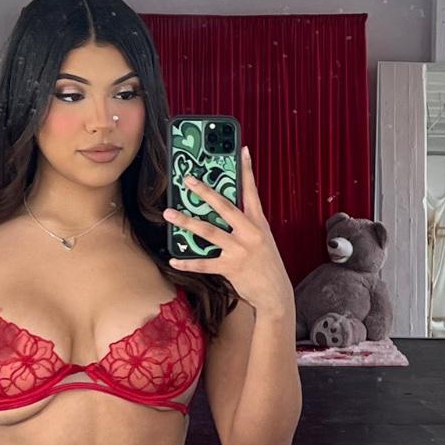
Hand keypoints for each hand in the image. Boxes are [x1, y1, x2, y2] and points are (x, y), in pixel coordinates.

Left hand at [164, 146, 293, 319]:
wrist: (275, 294)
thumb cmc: (266, 265)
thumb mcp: (262, 239)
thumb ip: (246, 224)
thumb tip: (224, 210)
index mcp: (259, 223)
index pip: (252, 192)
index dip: (247, 170)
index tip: (242, 151)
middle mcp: (250, 233)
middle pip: (224, 207)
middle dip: (204, 192)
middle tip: (188, 180)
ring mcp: (240, 250)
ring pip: (208, 231)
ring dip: (186, 221)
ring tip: (169, 213)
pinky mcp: (231, 268)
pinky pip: (204, 263)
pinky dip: (188, 262)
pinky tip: (174, 259)